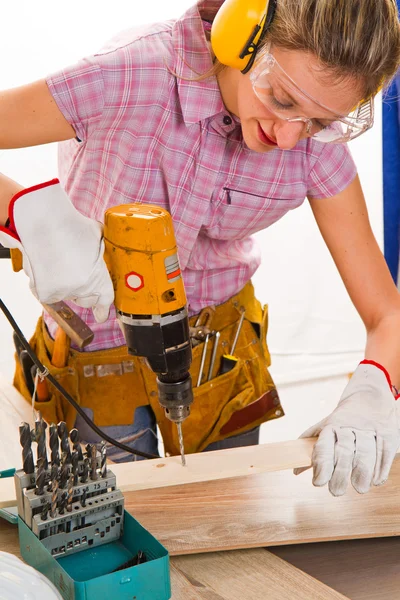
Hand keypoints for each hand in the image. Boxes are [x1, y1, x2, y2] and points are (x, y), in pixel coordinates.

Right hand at [0, 179, 113, 322]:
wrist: (44, 222)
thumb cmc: (73, 226)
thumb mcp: (100, 238)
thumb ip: (106, 253)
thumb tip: (112, 254)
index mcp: (99, 280)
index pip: (105, 300)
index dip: (104, 308)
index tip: (102, 315)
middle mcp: (81, 290)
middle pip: (87, 300)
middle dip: (85, 292)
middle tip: (78, 274)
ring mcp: (61, 292)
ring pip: (67, 296)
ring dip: (66, 286)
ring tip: (62, 263)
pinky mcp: (43, 293)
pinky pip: (49, 293)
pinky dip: (48, 284)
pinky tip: (48, 267)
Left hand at [294, 361, 399, 495]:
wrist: (368, 396)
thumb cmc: (342, 420)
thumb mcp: (325, 429)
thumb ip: (312, 451)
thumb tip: (295, 472)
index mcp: (331, 427)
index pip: (325, 447)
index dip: (321, 465)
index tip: (318, 483)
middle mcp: (349, 428)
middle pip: (344, 451)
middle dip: (340, 472)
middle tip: (335, 491)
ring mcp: (369, 430)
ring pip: (365, 451)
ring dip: (362, 471)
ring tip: (360, 489)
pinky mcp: (387, 433)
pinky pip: (384, 451)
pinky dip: (380, 467)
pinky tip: (375, 480)